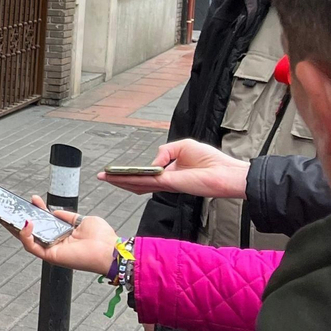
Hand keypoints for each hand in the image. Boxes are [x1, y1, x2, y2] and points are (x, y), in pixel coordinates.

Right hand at [15, 196, 119, 274]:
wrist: (110, 249)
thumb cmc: (102, 238)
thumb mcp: (82, 220)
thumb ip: (67, 216)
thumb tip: (55, 211)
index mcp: (63, 235)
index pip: (45, 222)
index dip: (37, 210)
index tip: (34, 199)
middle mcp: (56, 243)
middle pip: (32, 231)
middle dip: (20, 219)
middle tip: (11, 208)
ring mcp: (52, 250)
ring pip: (28, 240)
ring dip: (17, 228)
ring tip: (11, 215)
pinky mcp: (51, 256)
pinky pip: (32, 247)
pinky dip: (26, 236)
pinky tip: (26, 223)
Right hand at [98, 139, 250, 199]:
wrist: (226, 172)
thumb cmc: (211, 161)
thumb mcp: (184, 146)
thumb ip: (165, 151)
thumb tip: (153, 163)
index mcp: (169, 174)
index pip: (146, 176)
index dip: (131, 175)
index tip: (116, 172)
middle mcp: (165, 181)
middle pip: (137, 183)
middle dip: (119, 180)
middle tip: (103, 177)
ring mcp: (166, 184)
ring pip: (137, 184)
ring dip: (120, 181)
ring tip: (105, 178)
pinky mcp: (169, 183)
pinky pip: (145, 181)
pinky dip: (130, 179)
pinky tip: (119, 178)